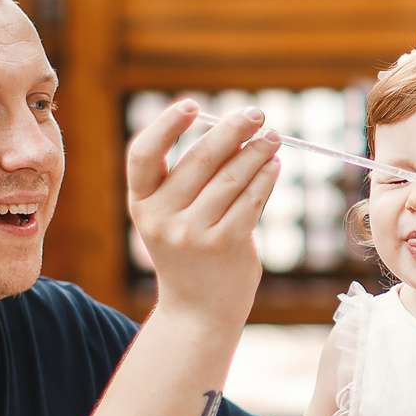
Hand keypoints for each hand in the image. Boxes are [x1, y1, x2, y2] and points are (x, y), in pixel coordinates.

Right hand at [125, 101, 280, 324]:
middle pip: (198, 158)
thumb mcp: (170, 217)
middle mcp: (161, 218)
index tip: (192, 105)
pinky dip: (265, 177)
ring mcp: (193, 234)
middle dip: (232, 130)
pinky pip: (251, 199)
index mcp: (141, 204)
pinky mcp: (225, 245)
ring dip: (257, 151)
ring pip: (231, 177)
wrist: (198, 311)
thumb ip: (188, 179)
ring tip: (273, 137)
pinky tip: (274, 165)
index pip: (143, 154)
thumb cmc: (188, 253)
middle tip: (256, 113)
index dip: (165, 124)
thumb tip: (233, 131)